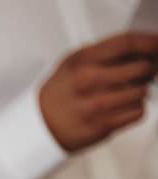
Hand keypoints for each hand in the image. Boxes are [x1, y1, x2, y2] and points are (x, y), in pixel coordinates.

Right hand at [39, 31, 157, 151]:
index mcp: (82, 61)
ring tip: (128, 92)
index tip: (157, 45)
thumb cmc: (59, 94)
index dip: (149, 42)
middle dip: (149, 68)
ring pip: (142, 91)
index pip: (126, 44)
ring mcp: (97, 106)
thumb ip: (104, 53)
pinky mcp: (103, 126)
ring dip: (141, 90)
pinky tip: (123, 107)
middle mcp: (89, 82)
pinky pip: (138, 112)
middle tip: (145, 71)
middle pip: (140, 67)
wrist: (41, 127)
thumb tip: (139, 49)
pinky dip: (136, 108)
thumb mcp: (74, 63)